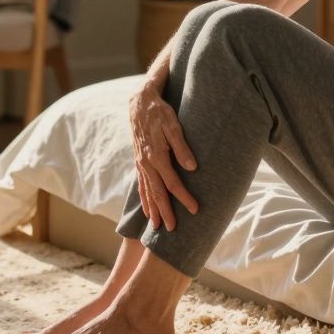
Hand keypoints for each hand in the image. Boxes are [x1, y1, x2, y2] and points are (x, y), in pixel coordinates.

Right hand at [128, 75, 198, 231]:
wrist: (140, 102)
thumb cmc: (160, 112)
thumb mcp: (173, 125)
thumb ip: (182, 147)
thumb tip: (192, 167)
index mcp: (156, 156)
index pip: (172, 183)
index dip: (184, 197)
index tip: (194, 210)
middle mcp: (146, 163)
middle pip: (157, 193)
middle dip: (165, 212)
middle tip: (172, 230)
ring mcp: (140, 163)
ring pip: (147, 191)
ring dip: (153, 209)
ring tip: (157, 227)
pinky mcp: (138, 161)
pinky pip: (140, 184)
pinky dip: (143, 199)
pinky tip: (146, 209)